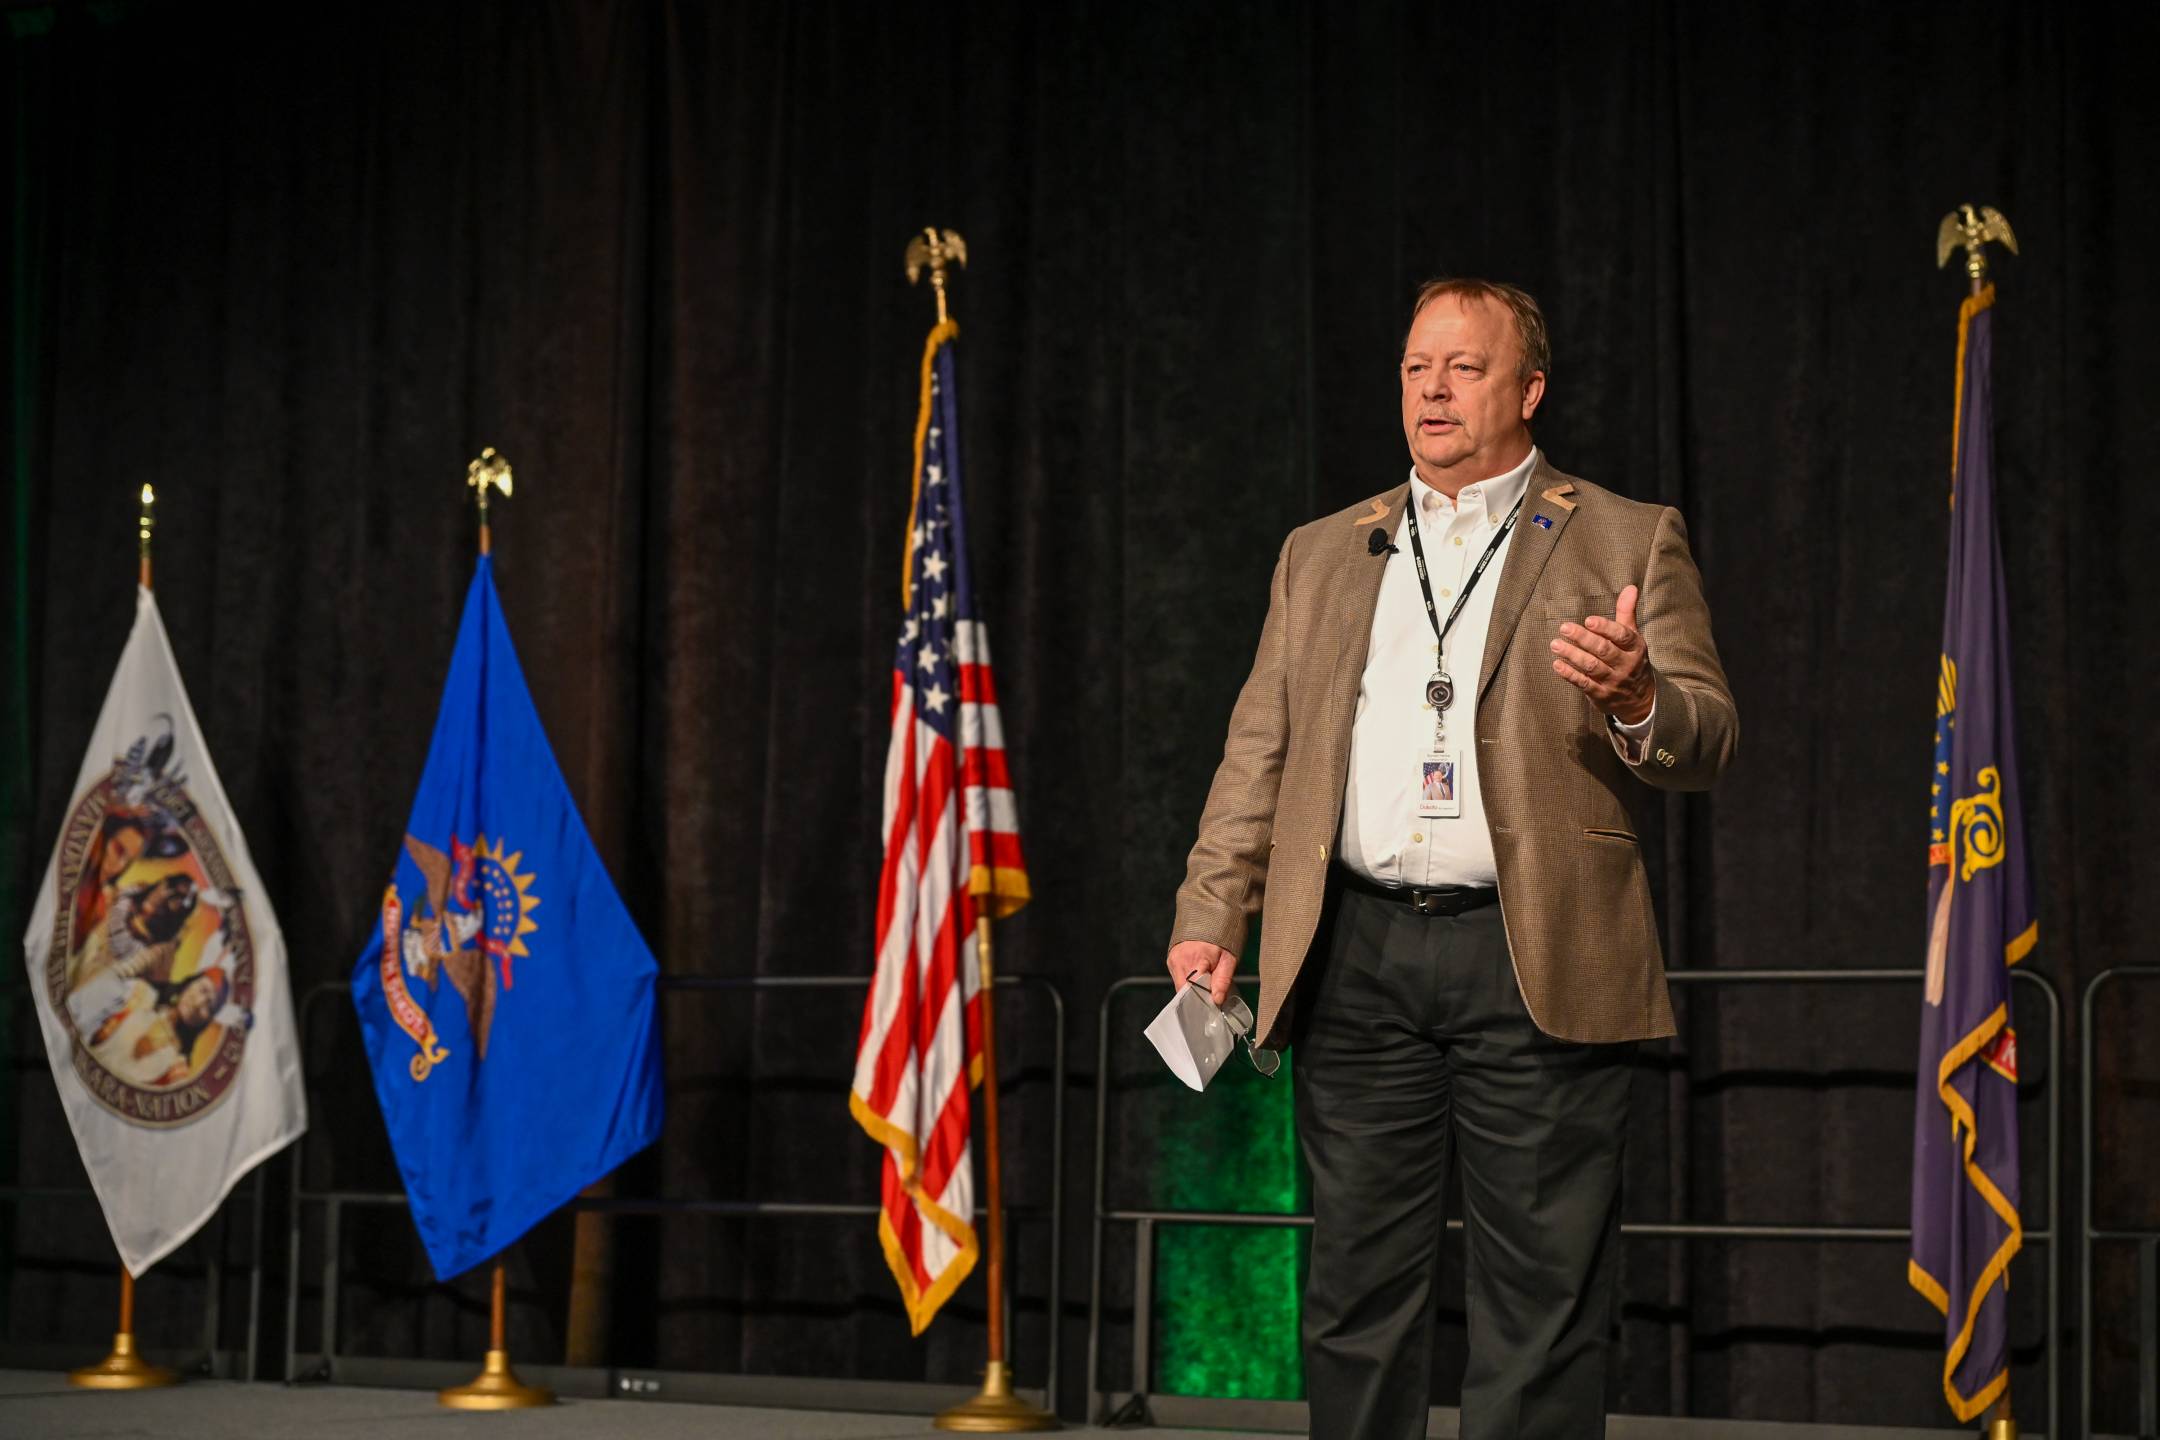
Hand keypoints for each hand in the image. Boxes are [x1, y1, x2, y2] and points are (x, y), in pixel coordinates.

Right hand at [1165, 940, 1238, 1006]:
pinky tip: (1198, 979)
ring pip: (1181, 985)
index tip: (1212, 1005)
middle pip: (1185, 990)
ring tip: (1206, 985)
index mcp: (1195, 959)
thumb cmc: (1222, 938)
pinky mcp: (1171, 960)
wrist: (1209, 917)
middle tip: (1211, 998)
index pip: (1193, 990)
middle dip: (1197, 997)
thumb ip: (1223, 979)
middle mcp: (1180, 960)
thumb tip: (1217, 1000)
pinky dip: (1188, 982)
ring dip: (1193, 990)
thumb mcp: (1229, 958)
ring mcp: (1173, 960)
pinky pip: (1179, 978)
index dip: (1202, 1001)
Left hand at [1550, 584, 1653, 724]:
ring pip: (1592, 667)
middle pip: (1604, 650)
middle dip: (1583, 639)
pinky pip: (1584, 684)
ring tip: (1555, 644)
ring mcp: (1614, 681)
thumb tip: (1630, 587)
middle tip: (1564, 628)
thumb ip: (1627, 613)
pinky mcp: (1601, 695)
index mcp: (1635, 648)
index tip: (1588, 620)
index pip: (1622, 636)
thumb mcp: (1633, 637)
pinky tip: (1557, 664)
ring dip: (1572, 655)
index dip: (1605, 628)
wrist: (1640, 699)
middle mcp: (1626, 665)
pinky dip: (1570, 674)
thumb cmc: (1631, 660)